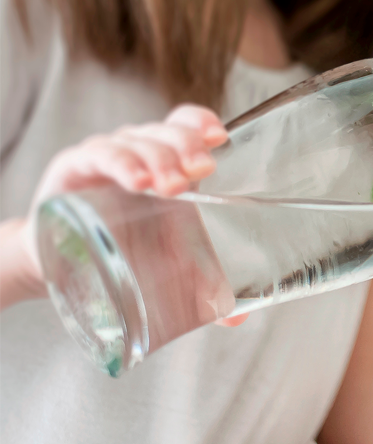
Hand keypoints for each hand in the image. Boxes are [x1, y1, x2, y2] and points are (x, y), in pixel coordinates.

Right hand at [21, 105, 246, 324]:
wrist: (62, 267)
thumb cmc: (124, 251)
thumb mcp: (168, 263)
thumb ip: (203, 286)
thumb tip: (239, 319)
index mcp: (167, 163)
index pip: (184, 124)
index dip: (201, 124)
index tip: (221, 139)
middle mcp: (139, 152)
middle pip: (167, 133)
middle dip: (187, 148)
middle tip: (203, 172)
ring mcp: (107, 158)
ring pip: (137, 140)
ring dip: (159, 158)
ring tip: (173, 186)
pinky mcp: (74, 169)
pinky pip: (99, 155)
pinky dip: (121, 164)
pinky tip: (137, 182)